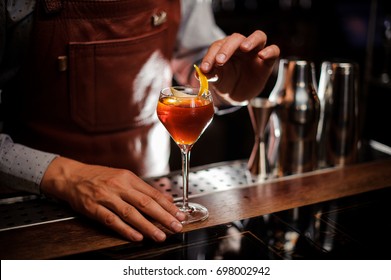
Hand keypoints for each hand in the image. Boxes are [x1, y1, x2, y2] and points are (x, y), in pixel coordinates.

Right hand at [40, 157, 185, 241]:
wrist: (71, 176)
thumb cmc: (99, 177)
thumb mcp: (122, 177)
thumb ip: (141, 189)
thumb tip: (163, 200)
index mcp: (128, 177)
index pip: (152, 193)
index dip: (168, 205)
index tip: (180, 214)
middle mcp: (119, 186)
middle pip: (145, 203)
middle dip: (163, 216)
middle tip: (176, 226)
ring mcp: (106, 197)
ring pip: (130, 213)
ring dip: (147, 226)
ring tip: (160, 235)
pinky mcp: (93, 208)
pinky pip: (111, 220)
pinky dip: (125, 229)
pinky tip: (136, 236)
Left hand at [200, 30, 279, 101]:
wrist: (236, 96)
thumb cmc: (225, 83)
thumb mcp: (216, 80)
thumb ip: (210, 75)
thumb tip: (200, 73)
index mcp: (225, 49)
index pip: (218, 46)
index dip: (210, 56)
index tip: (205, 68)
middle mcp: (240, 47)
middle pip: (236, 38)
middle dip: (227, 48)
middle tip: (220, 61)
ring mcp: (255, 52)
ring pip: (258, 36)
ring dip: (251, 40)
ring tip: (244, 48)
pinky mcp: (267, 62)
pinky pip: (273, 50)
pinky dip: (269, 51)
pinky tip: (262, 56)